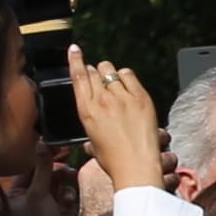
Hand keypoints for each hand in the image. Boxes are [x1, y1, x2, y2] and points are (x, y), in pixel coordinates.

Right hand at [69, 53, 171, 196]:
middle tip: (100, 79)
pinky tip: (127, 84)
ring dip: (110, 74)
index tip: (74, 49)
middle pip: (93, 71)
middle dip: (95, 72)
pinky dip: (126, 76)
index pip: (77, 77)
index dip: (75, 60)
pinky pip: (129, 75)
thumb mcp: (92, 136)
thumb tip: (94, 107)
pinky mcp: (140, 98)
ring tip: (115, 85)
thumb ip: (91, 116)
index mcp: (85, 111)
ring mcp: (121, 97)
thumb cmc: (113, 158)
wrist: (136, 166)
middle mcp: (101, 100)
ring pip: (111, 70)